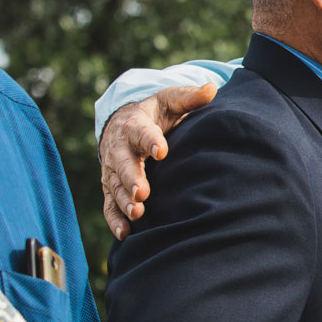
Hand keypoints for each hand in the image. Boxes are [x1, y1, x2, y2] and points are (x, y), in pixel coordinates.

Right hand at [101, 84, 216, 238]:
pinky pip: (109, 204)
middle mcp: (120, 148)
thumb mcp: (170, 101)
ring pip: (114, 186)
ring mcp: (113, 169)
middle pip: (123, 163)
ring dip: (123, 200)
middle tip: (142, 192)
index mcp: (136, 124)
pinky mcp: (111, 187)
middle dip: (131, 177)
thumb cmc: (155, 114)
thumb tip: (212, 88)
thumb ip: (189, 98)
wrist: (122, 124)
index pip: (142, 131)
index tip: (161, 150)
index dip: (150, 140)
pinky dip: (115, 219)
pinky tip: (124, 233)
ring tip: (136, 213)